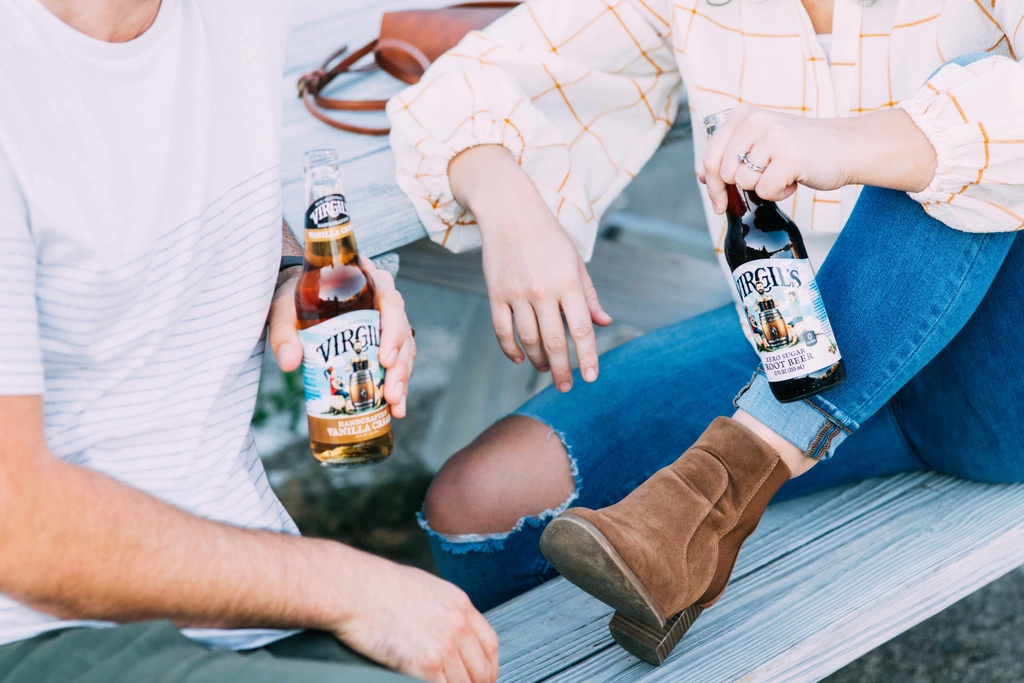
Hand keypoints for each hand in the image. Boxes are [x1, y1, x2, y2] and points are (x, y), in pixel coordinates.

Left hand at [268, 260, 414, 417]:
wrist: (298, 299)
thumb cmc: (295, 298)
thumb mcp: (285, 309)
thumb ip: (284, 332)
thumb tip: (290, 362)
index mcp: (367, 281)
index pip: (390, 302)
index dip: (393, 331)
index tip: (385, 359)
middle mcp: (383, 300)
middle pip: (402, 331)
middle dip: (399, 366)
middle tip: (390, 393)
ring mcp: (387, 322)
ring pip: (405, 350)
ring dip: (401, 379)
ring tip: (395, 405)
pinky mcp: (386, 341)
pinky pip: (399, 362)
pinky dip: (398, 385)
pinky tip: (395, 408)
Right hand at [332, 557, 498, 682]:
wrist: (357, 590)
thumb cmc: (379, 586)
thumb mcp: (426, 588)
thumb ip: (444, 611)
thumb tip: (448, 633)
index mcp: (460, 604)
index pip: (490, 644)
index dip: (489, 666)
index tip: (484, 677)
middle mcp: (458, 625)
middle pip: (482, 669)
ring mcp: (444, 647)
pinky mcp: (425, 666)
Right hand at [449, 145, 611, 391]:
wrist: (509, 210)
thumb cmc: (549, 236)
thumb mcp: (575, 261)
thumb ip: (589, 295)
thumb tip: (603, 323)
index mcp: (567, 282)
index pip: (581, 329)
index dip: (588, 357)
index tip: (592, 377)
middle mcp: (542, 291)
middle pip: (554, 341)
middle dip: (562, 369)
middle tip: (566, 386)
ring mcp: (517, 293)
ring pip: (528, 340)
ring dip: (538, 361)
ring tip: (546, 370)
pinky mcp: (496, 293)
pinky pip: (502, 330)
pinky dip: (511, 349)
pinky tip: (520, 359)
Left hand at [701, 106, 935, 213]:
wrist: (846, 148)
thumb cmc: (801, 150)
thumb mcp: (761, 145)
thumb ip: (732, 157)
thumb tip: (702, 177)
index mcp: (742, 115)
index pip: (711, 158)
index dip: (712, 186)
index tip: (719, 203)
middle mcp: (753, 121)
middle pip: (725, 174)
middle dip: (744, 186)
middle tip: (769, 176)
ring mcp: (771, 137)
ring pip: (745, 183)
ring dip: (765, 187)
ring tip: (785, 172)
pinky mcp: (788, 156)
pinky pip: (765, 191)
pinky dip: (780, 194)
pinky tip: (794, 179)